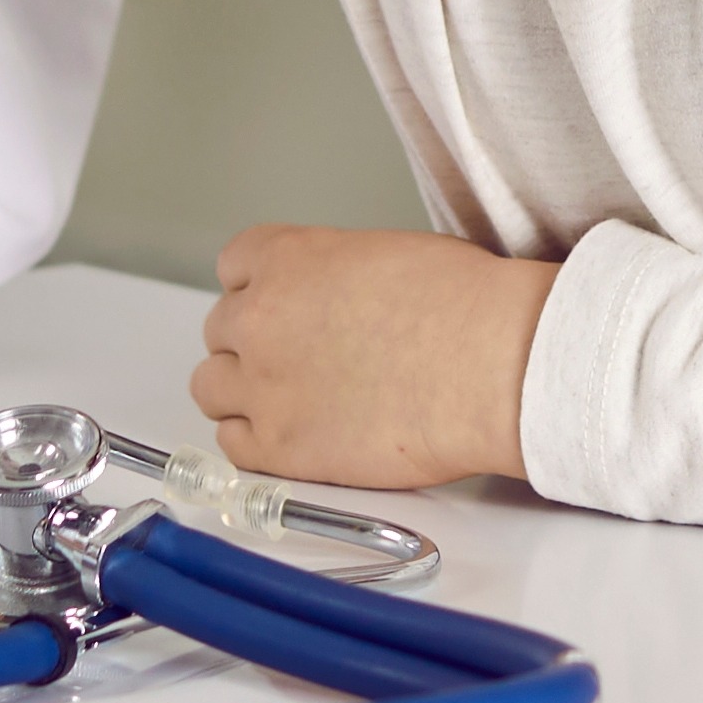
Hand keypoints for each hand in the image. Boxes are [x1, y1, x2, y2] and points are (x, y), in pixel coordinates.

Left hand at [187, 226, 555, 490]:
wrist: (490, 364)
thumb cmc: (463, 305)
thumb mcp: (386, 254)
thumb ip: (335, 276)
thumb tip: (335, 303)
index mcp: (287, 257)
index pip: (234, 266)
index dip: (261, 289)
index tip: (282, 307)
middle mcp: (260, 316)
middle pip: (221, 330)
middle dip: (255, 343)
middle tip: (299, 360)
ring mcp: (263, 384)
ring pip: (212, 388)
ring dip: (243, 393)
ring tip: (289, 402)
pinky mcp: (279, 447)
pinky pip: (233, 446)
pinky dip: (256, 443)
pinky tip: (294, 438)